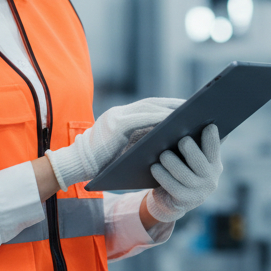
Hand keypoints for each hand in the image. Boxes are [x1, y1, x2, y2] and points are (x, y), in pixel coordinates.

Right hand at [46, 97, 182, 189]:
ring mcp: (116, 117)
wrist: (76, 166)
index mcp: (120, 118)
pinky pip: (141, 117)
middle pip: (151, 103)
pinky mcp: (115, 125)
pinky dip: (157, 117)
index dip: (167, 105)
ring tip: (188, 112)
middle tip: (194, 105)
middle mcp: (118, 114)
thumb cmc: (102, 164)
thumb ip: (139, 141)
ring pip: (148, 107)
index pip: (148, 107)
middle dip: (172, 103)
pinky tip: (173, 120)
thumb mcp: (124, 150)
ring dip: (169, 108)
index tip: (186, 106)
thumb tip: (166, 141)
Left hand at [146, 125, 221, 222]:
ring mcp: (198, 192)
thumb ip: (198, 144)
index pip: (214, 149)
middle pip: (199, 162)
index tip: (209, 126)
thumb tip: (198, 120)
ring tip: (163, 154)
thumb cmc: (183, 170)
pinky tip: (154, 167)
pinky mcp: (184, 201)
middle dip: (191, 150)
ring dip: (173, 163)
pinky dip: (163, 176)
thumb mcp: (192, 159)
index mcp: (214, 164)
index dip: (213, 138)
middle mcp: (210, 178)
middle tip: (182, 140)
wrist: (173, 200)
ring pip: (185, 175)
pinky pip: (173, 187)